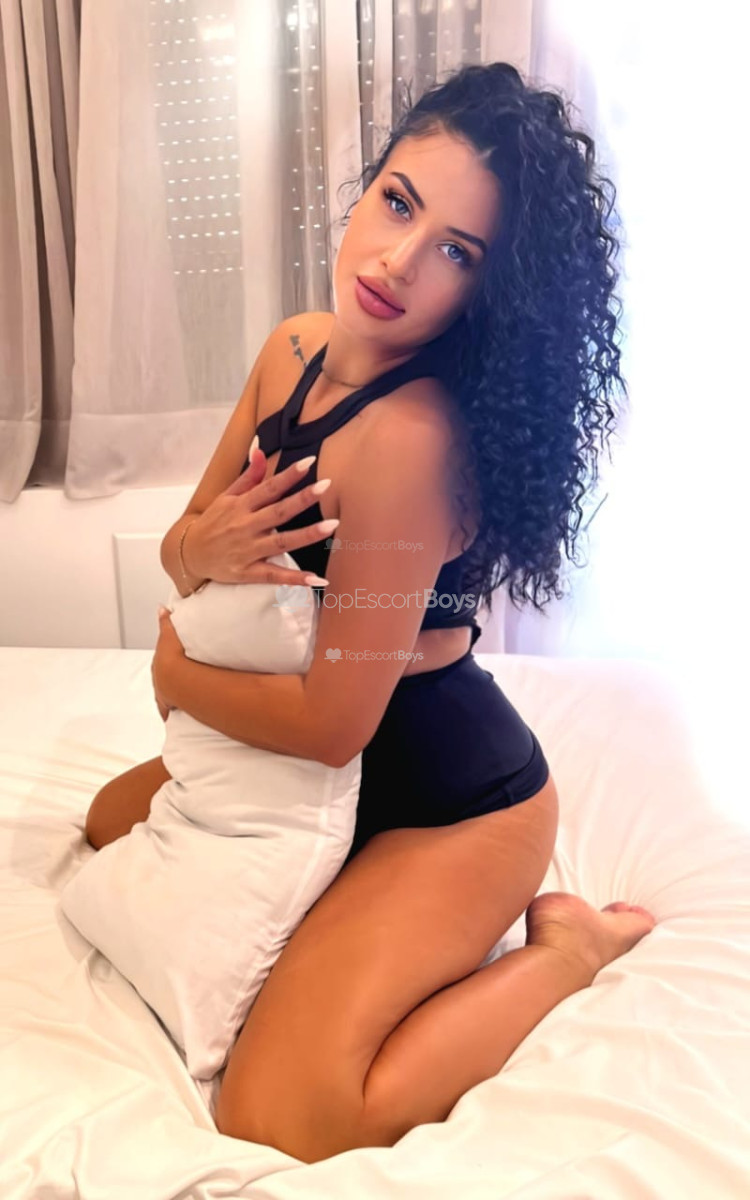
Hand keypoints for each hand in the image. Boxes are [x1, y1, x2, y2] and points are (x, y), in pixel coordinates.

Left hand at [151, 607, 185, 718]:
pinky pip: (170, 711)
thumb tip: (161, 608)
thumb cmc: (174, 657)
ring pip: (163, 697)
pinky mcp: (171, 706)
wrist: (177, 678)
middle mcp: (158, 681)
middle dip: (166, 681)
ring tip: (178, 699)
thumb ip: (165, 622)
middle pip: (160, 680)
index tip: (171, 664)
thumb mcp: (170, 635)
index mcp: (159, 664)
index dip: (166, 663)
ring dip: (169, 697)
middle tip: (176, 680)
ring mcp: (163, 695)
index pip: (160, 663)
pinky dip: (172, 712)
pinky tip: (175, 714)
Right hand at [180, 445, 336, 588]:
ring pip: (281, 542)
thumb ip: (249, 476)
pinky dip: (295, 579)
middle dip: (302, 499)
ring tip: (332, 526)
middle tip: (326, 486)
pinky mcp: (247, 573)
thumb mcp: (227, 496)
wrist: (189, 554)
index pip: (268, 487)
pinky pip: (274, 576)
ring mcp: (247, 551)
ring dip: (307, 535)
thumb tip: (259, 447)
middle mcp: (245, 526)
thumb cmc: (213, 522)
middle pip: (278, 512)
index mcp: (241, 505)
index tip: (309, 462)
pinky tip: (318, 580)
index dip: (288, 475)